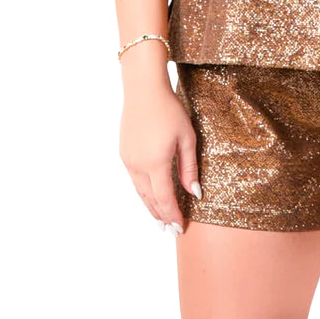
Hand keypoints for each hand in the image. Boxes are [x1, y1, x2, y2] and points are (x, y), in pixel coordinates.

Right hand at [119, 81, 200, 236]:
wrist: (144, 90)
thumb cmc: (169, 110)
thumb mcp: (186, 137)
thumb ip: (189, 167)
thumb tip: (195, 192)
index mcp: (156, 164)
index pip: (165, 199)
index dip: (173, 215)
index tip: (181, 227)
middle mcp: (139, 166)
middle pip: (150, 200)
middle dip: (162, 216)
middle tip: (171, 229)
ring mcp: (129, 160)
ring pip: (140, 192)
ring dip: (151, 206)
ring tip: (161, 218)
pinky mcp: (124, 154)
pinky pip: (135, 180)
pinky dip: (144, 192)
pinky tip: (151, 193)